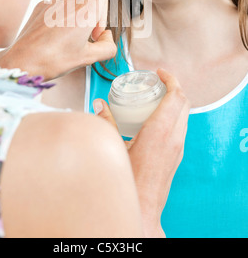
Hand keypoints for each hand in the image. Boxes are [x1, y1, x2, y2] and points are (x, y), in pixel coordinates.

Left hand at [0, 0, 125, 79]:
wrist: (22, 62)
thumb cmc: (55, 60)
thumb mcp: (89, 58)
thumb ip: (107, 46)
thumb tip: (104, 37)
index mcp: (88, 7)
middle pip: (94, 7)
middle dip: (94, 24)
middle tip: (84, 45)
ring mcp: (56, 0)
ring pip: (77, 11)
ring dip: (77, 25)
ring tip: (63, 45)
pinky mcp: (43, 5)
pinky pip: (60, 12)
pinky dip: (61, 24)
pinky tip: (52, 38)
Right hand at [93, 68, 189, 237]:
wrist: (142, 209)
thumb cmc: (128, 182)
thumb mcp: (113, 147)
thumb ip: (105, 122)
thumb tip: (98, 104)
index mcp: (160, 131)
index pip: (176, 96)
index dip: (171, 79)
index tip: (160, 72)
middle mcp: (174, 137)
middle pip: (184, 102)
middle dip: (173, 86)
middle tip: (158, 81)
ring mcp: (178, 147)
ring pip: (184, 115)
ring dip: (174, 101)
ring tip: (156, 96)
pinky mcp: (177, 156)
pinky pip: (181, 127)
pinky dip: (173, 115)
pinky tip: (156, 118)